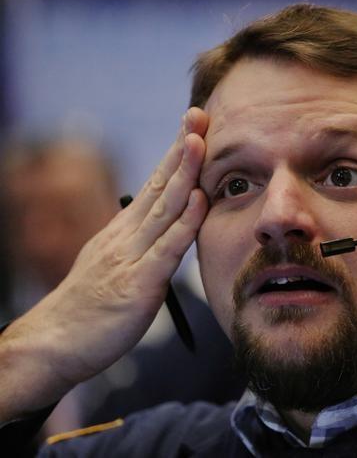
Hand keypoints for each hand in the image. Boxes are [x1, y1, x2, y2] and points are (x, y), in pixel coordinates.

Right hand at [0, 108, 209, 420]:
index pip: (154, 185)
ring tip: (199, 141)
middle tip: (199, 114)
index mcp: (122, 233)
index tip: (194, 127)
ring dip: (184, 173)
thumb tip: (162, 233)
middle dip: (182, 148)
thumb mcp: (114, 269)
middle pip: (159, 185)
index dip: (175, 156)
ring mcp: (131, 257)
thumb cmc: (87, 312)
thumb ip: (138, 249)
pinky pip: (166, 248)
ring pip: (163, 208)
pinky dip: (185, 222)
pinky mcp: (138, 283)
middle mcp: (126, 236)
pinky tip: (201, 200)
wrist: (52, 345)